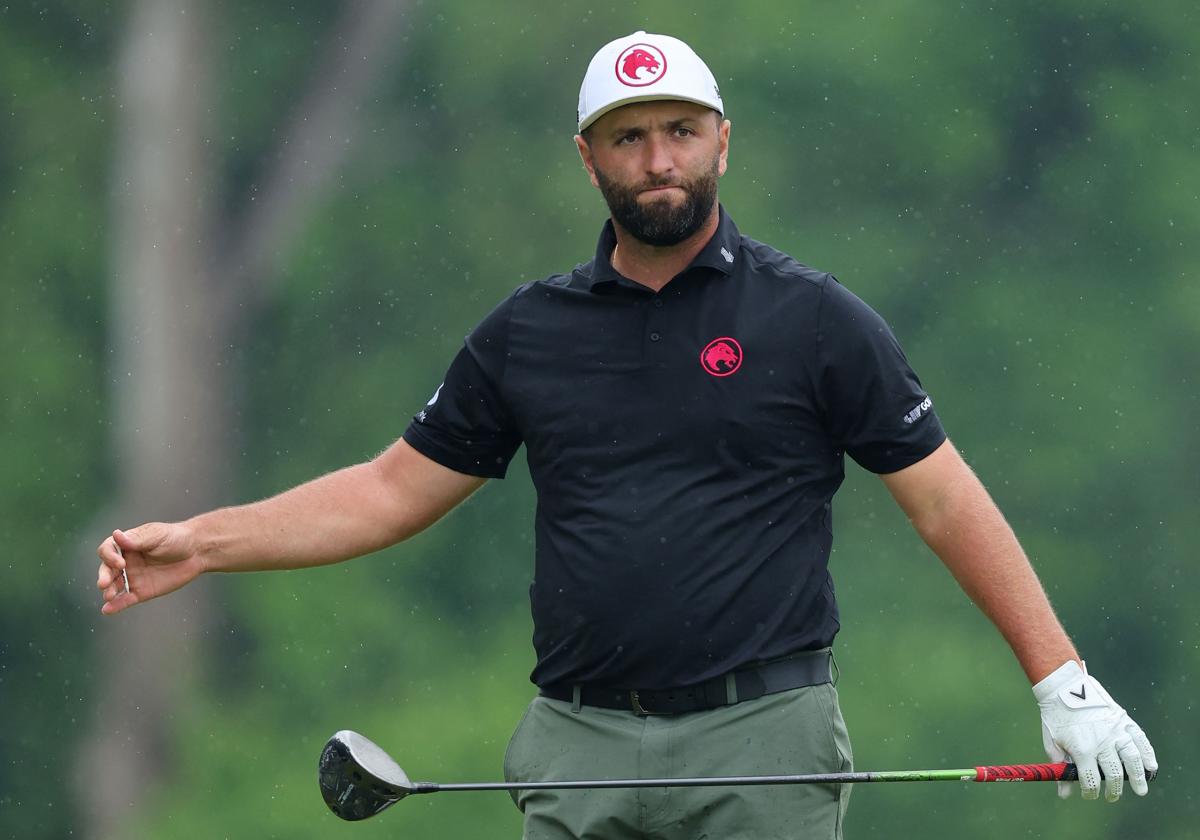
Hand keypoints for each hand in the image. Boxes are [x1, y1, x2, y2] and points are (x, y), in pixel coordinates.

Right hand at [96, 523, 203, 614]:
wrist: (196, 552)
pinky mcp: (142, 591)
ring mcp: (133, 577)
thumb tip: (116, 534)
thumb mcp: (157, 535)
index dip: (109, 556)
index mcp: (126, 545)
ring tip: (108, 596)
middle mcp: (125, 562)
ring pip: (114, 586)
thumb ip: (137, 539)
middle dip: (104, 576)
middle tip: (104, 583)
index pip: (108, 550)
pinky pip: (126, 599)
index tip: (120, 563)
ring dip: (109, 591)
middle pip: (107, 570)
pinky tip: (108, 610)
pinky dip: (116, 605)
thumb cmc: (176, 538)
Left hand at [1035, 660, 1156, 800]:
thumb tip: (1064, 795)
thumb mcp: (1052, 743)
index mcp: (1082, 750)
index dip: (1090, 792)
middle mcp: (1102, 743)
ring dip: (1138, 777)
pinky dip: (1148, 754)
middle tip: (1112, 797)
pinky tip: (1152, 767)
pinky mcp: (1124, 720)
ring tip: (1140, 790)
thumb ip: (1060, 768)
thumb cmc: (1056, 717)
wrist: (1065, 688)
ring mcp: (1116, 731)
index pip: (1091, 781)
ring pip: (1132, 759)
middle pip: (1114, 774)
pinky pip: (1140, 740)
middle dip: (1114, 789)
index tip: (1090, 795)